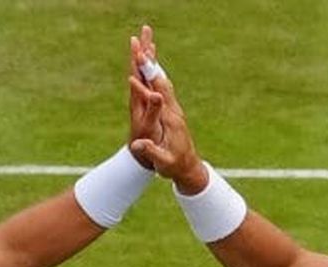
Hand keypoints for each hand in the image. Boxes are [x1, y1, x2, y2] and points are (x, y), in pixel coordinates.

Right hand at [125, 25, 206, 191]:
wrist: (189, 169)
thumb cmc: (175, 167)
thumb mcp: (163, 162)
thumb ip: (152, 151)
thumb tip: (138, 144)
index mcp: (170, 118)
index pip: (158, 92)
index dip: (148, 76)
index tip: (140, 59)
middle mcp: (173, 109)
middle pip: (161, 79)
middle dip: (151, 59)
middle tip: (143, 38)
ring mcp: (173, 109)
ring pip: (163, 80)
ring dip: (154, 62)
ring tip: (147, 44)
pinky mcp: (171, 111)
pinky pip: (162, 87)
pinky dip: (156, 74)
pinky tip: (153, 66)